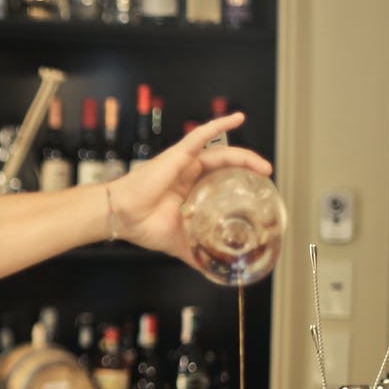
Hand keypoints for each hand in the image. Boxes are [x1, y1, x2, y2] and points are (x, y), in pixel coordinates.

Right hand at [107, 112, 272, 265]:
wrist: (122, 217)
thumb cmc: (142, 225)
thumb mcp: (179, 242)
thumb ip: (196, 252)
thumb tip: (212, 270)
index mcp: (188, 191)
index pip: (219, 181)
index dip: (238, 183)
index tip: (258, 191)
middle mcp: (187, 174)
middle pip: (224, 166)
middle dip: (248, 169)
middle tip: (266, 177)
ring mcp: (183, 163)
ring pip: (219, 153)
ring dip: (244, 156)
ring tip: (263, 166)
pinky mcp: (177, 155)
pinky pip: (200, 136)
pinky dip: (219, 124)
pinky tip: (237, 118)